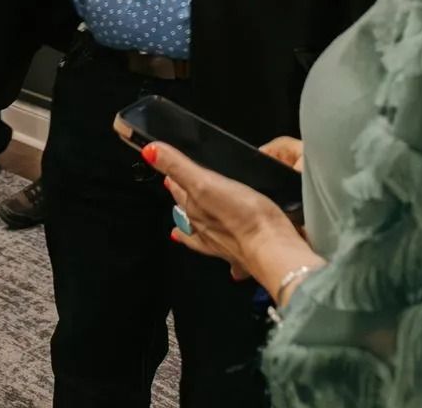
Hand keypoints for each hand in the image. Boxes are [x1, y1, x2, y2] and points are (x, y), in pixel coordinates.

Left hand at [146, 141, 311, 286]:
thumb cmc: (241, 216)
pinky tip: (232, 270)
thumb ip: (178, 166)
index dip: (173, 181)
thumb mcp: (204, 183)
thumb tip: (149, 151)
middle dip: (183, 206)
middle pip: (190, 215)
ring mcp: (225, 247)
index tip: (168, 177)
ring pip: (205, 239)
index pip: (179, 193)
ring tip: (185, 233)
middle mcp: (206, 231)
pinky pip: (233, 262)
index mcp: (195, 212)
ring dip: (196, 233)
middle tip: (178, 196)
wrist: (272, 250)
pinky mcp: (245, 258)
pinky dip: (230, 264)